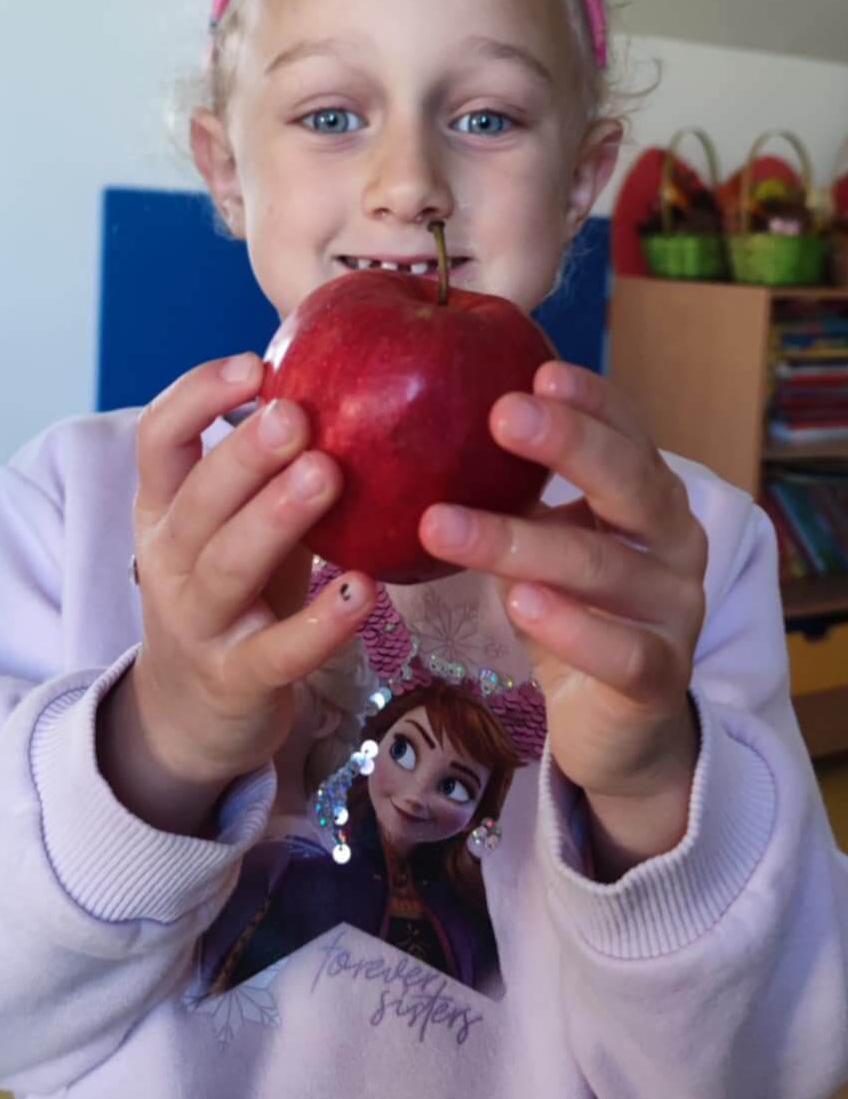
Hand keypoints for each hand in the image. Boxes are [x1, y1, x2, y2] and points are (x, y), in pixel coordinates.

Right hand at [128, 355, 375, 786]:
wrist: (186, 714)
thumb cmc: (234, 591)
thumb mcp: (231, 522)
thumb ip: (269, 463)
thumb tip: (341, 369)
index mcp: (163, 510)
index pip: (158, 440)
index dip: (196, 396)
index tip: (252, 365)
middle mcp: (169, 562)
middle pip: (197, 499)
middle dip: (245, 453)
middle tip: (297, 414)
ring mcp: (200, 623)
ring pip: (229, 565)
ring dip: (277, 516)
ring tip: (328, 474)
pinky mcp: (237, 679)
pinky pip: (278, 652)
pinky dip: (321, 624)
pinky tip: (363, 592)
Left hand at [418, 362, 706, 819]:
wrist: (622, 727)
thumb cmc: (570, 613)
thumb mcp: (544, 543)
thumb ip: (513, 494)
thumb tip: (422, 423)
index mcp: (650, 500)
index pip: (630, 434)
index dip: (591, 401)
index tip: (537, 372)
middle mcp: (675, 546)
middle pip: (631, 484)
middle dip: (568, 444)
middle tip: (501, 414)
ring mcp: (675, 612)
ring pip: (604, 567)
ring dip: (521, 542)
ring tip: (446, 525)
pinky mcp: (659, 679)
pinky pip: (620, 651)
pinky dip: (570, 626)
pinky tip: (519, 603)